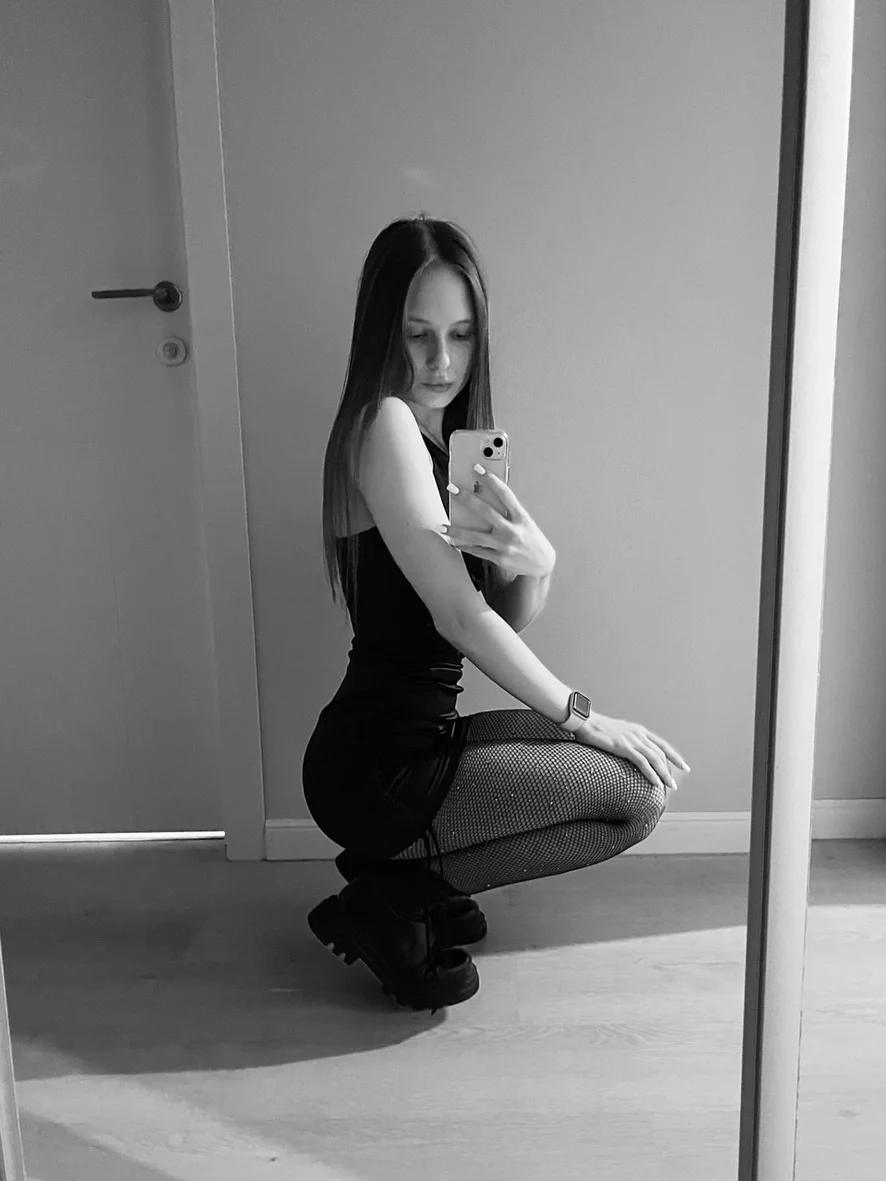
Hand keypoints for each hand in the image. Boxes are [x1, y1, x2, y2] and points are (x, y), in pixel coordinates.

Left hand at [442, 466, 555, 578]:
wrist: (543, 563)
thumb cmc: (531, 538)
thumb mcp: (525, 521)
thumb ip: (508, 510)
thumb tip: (483, 497)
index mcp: (521, 517)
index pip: (504, 494)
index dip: (490, 479)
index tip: (477, 468)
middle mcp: (512, 531)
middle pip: (485, 511)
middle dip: (466, 498)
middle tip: (452, 488)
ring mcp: (504, 546)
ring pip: (475, 535)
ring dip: (456, 530)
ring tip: (441, 525)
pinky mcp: (499, 558)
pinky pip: (477, 551)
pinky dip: (464, 546)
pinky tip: (453, 541)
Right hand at [574, 712, 689, 793]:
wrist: (585, 721)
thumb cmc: (596, 729)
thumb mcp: (617, 732)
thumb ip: (626, 741)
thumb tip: (628, 752)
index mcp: (639, 730)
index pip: (662, 744)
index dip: (674, 756)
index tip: (683, 766)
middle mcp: (639, 734)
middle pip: (661, 753)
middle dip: (671, 769)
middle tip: (674, 784)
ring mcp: (632, 740)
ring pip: (655, 759)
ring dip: (664, 774)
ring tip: (669, 786)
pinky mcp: (624, 747)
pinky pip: (642, 763)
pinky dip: (651, 773)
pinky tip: (655, 783)